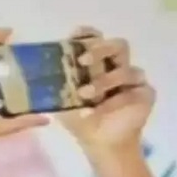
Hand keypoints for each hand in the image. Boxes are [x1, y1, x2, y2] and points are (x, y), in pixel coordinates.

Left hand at [57, 27, 155, 151]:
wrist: (97, 142)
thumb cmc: (79, 117)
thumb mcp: (61, 100)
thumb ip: (52, 84)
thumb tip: (32, 71)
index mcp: (96, 62)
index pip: (95, 38)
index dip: (88, 34)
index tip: (75, 37)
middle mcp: (116, 65)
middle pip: (117, 45)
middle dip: (99, 49)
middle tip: (82, 61)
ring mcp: (132, 78)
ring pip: (126, 68)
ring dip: (104, 80)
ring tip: (85, 94)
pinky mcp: (144, 93)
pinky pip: (134, 89)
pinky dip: (115, 101)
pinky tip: (97, 111)